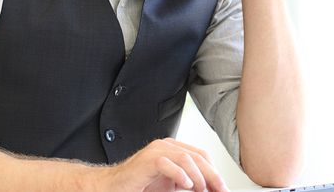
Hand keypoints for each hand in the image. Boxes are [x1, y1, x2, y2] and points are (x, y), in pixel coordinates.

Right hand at [96, 138, 228, 191]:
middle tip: (221, 190)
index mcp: (174, 150)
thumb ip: (188, 184)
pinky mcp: (147, 160)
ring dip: (198, 175)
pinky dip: (180, 175)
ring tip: (202, 190)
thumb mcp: (170, 186)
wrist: (111, 187)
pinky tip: (187, 185)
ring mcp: (157, 151)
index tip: (223, 188)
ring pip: (186, 158)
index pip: (202, 156)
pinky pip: (167, 164)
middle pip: (197, 156)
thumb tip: (208, 190)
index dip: (215, 171)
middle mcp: (167, 147)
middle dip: (212, 175)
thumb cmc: (139, 187)